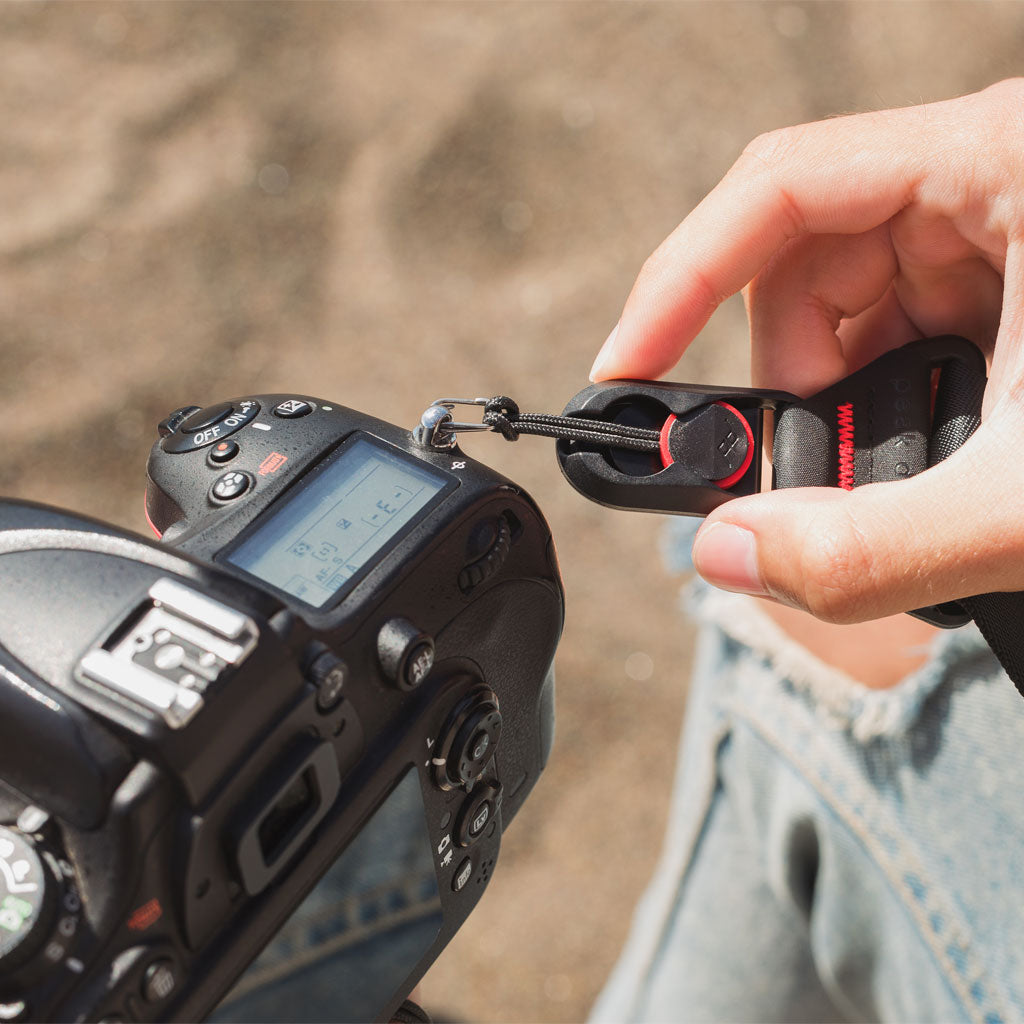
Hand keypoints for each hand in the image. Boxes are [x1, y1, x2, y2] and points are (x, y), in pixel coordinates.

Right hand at [591, 78, 1023, 623]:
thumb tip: (726, 557)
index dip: (680, 279)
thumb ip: (867, 548)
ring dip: (841, 401)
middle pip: (809, 261)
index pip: (781, 188)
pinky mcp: (1021, 273)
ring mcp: (1010, 220)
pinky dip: (891, 398)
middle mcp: (998, 172)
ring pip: (851, 300)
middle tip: (808, 481)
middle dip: (792, 384)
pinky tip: (934, 455)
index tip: (627, 366)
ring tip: (891, 481)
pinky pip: (905, 322)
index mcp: (1006, 161)